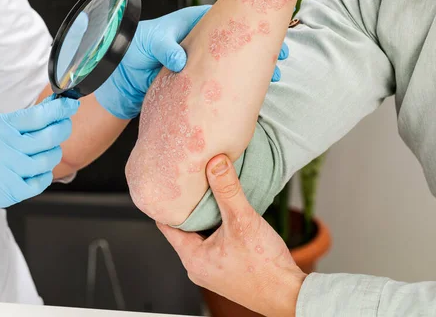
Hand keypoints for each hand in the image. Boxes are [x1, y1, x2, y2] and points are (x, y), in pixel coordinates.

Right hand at [0, 97, 78, 235]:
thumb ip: (21, 120)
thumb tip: (53, 108)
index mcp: (0, 127)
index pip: (39, 115)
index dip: (60, 109)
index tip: (70, 104)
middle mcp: (4, 148)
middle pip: (49, 137)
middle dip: (63, 128)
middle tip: (64, 125)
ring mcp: (8, 170)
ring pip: (48, 160)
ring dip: (53, 153)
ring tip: (46, 150)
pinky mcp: (10, 190)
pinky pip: (41, 181)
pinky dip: (44, 175)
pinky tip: (37, 170)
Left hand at [95, 6, 288, 118]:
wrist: (121, 78)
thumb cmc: (133, 50)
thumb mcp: (147, 43)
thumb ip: (164, 47)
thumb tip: (181, 60)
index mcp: (193, 25)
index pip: (227, 20)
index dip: (251, 23)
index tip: (270, 32)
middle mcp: (202, 44)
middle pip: (238, 43)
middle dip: (261, 49)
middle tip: (284, 58)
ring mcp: (203, 65)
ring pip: (234, 65)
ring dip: (254, 71)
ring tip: (276, 77)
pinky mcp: (199, 84)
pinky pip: (222, 84)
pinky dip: (237, 89)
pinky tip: (252, 95)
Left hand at [158, 155, 305, 316]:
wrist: (289, 295)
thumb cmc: (265, 267)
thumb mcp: (242, 220)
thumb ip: (227, 189)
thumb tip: (216, 163)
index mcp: (191, 257)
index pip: (166, 224)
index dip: (168, 202)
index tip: (171, 184)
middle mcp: (197, 267)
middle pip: (184, 229)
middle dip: (190, 207)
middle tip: (193, 183)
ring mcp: (211, 271)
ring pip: (201, 236)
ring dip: (207, 217)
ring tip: (211, 195)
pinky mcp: (226, 271)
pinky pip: (215, 244)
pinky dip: (219, 228)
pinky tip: (230, 216)